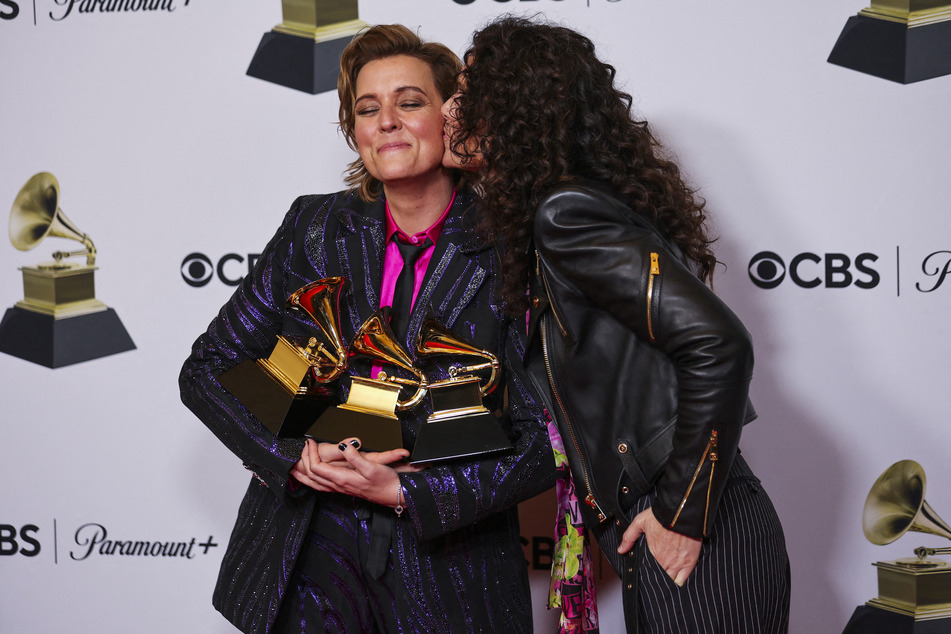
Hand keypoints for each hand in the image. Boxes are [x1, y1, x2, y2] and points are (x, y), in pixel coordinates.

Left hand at [291, 438, 420, 506]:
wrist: (393, 495)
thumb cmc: (384, 482)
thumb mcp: (371, 466)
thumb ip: (354, 456)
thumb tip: (343, 445)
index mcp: (342, 478)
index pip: (317, 467)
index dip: (311, 453)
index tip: (311, 442)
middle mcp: (338, 485)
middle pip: (312, 475)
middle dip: (304, 460)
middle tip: (304, 447)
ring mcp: (340, 488)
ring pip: (314, 483)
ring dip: (302, 474)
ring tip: (294, 466)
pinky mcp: (344, 489)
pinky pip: (321, 486)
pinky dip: (311, 481)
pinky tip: (311, 478)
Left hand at [618, 507, 701, 586]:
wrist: (681, 511)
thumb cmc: (662, 516)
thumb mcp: (640, 522)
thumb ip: (629, 536)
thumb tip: (621, 550)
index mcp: (654, 554)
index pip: (649, 572)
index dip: (648, 575)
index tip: (648, 574)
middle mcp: (665, 561)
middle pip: (660, 579)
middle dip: (657, 580)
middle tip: (656, 579)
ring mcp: (678, 563)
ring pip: (670, 582)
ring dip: (667, 582)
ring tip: (665, 582)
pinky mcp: (690, 562)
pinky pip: (683, 580)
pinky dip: (679, 582)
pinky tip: (676, 581)